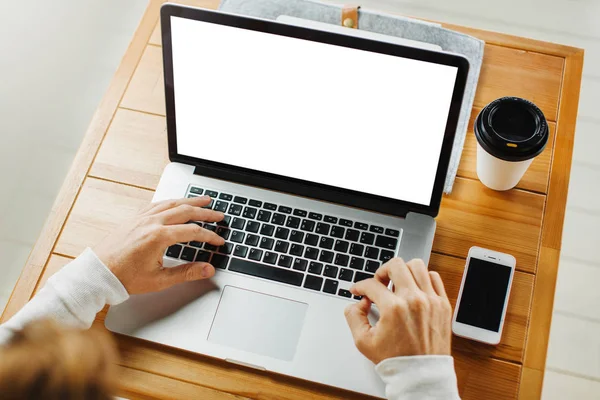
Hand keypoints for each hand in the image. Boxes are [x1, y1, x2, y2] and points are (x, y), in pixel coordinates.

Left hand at [94, 196, 224, 293]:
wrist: (98, 273)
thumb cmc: (124, 277)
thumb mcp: (159, 280)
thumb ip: (187, 273)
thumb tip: (207, 269)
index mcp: (159, 237)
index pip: (193, 231)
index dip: (210, 236)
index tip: (219, 240)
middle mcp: (151, 223)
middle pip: (186, 211)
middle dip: (206, 212)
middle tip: (219, 214)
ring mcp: (142, 218)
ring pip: (172, 203)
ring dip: (190, 200)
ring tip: (204, 199)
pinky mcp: (134, 218)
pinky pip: (157, 204)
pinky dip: (171, 201)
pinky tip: (175, 202)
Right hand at [344, 258, 451, 363]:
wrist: (421, 374)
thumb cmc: (396, 360)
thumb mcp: (363, 341)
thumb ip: (353, 317)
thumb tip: (357, 303)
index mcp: (394, 308)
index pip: (372, 284)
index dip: (360, 286)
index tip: (359, 291)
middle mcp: (414, 300)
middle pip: (396, 265)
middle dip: (382, 271)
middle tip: (379, 282)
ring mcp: (431, 300)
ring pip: (417, 265)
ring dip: (404, 271)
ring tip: (398, 284)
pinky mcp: (443, 304)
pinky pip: (434, 278)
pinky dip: (423, 279)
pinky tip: (415, 289)